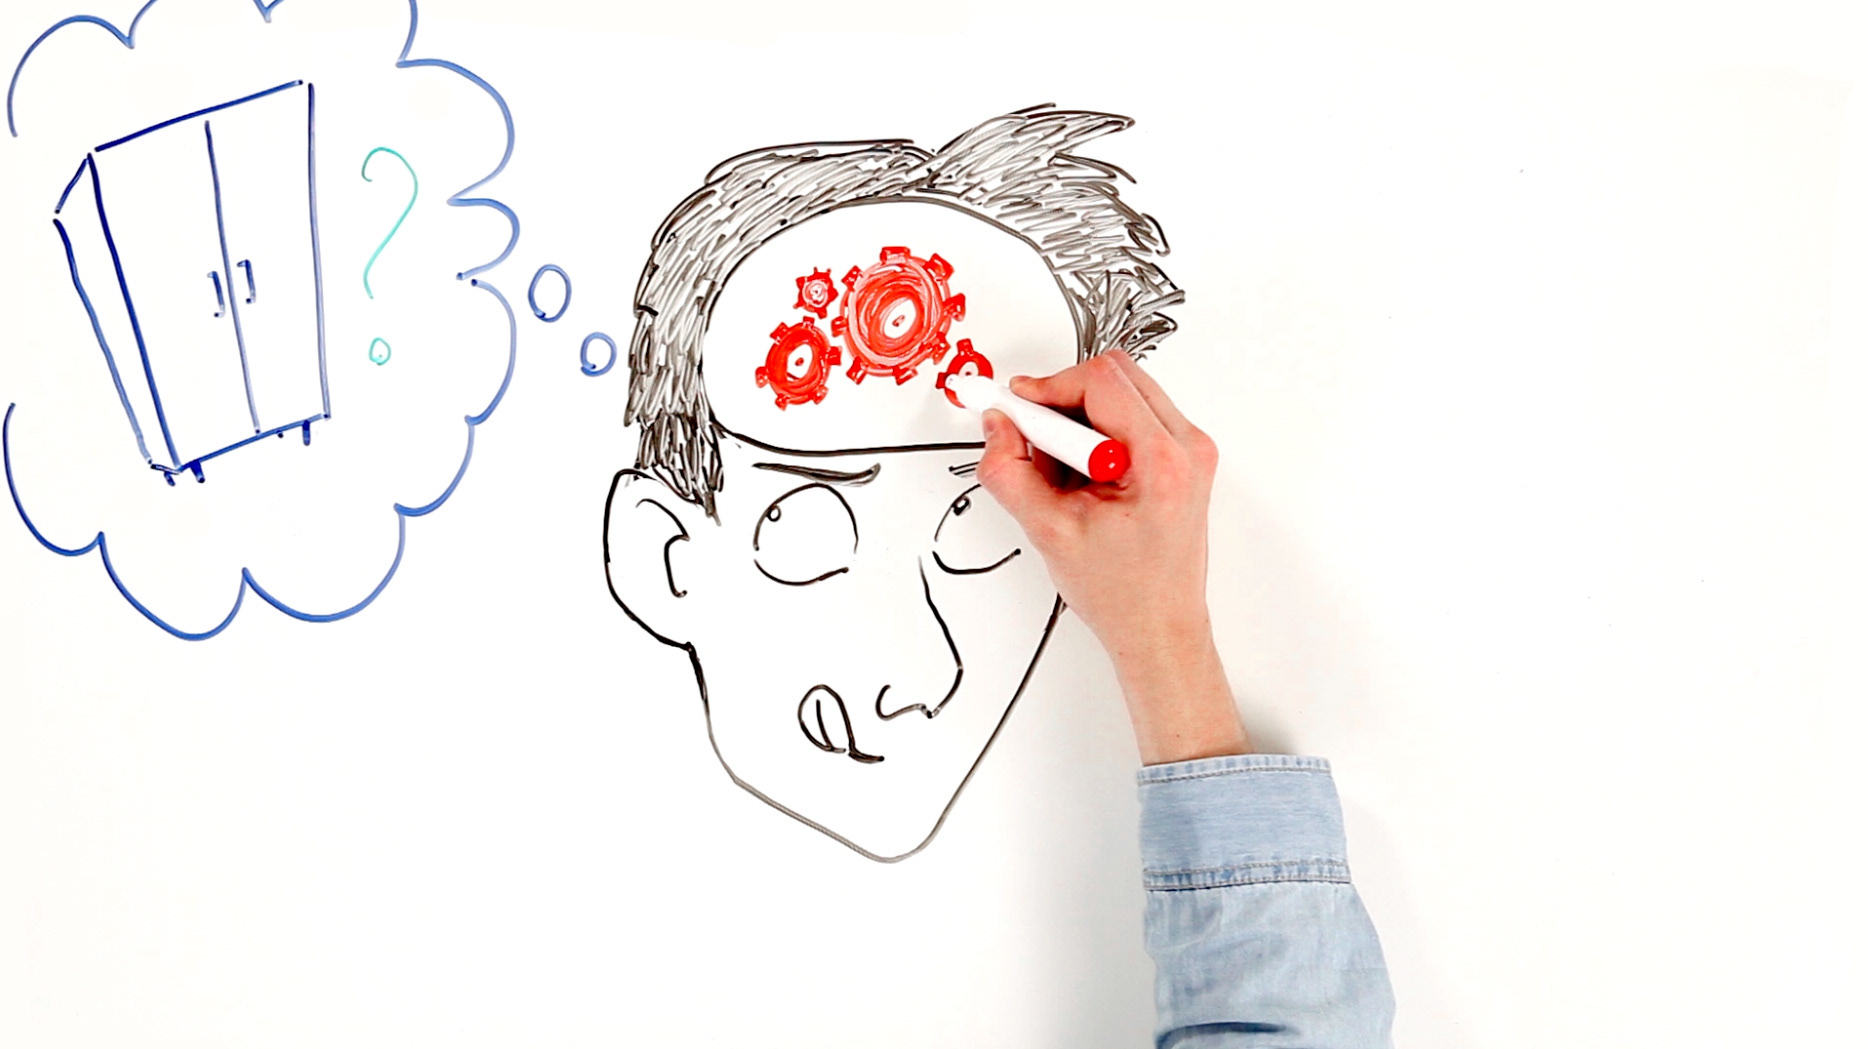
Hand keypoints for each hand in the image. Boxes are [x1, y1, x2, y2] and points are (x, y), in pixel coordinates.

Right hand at [975, 351, 1250, 764]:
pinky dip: (1098, 433)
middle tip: (1031, 439)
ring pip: (1124, 391)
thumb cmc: (1121, 593)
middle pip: (1116, 375)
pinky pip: (1134, 416)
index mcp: (1163, 461)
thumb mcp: (1048, 531)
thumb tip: (997, 425)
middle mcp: (1188, 448)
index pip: (1100, 382)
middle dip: (1063, 400)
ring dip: (1080, 418)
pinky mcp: (1184, 458)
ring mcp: (1191, 451)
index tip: (1014, 408)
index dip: (1047, 389)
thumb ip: (1009, 471)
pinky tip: (1082, 478)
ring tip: (1061, 474)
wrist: (1158, 628)